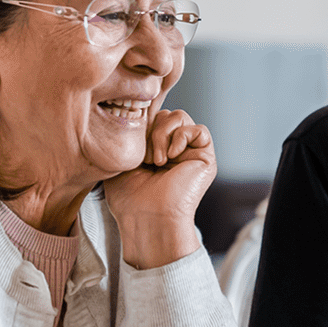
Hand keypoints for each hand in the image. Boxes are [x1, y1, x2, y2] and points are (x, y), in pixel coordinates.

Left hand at [104, 109, 216, 268]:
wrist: (147, 217)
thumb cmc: (130, 197)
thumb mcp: (121, 158)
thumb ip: (129, 133)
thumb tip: (134, 109)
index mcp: (155, 149)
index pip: (152, 116)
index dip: (142, 116)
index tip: (131, 126)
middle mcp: (174, 149)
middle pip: (165, 113)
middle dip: (150, 130)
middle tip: (145, 158)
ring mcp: (190, 152)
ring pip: (180, 116)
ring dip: (162, 135)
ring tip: (157, 161)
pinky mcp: (206, 158)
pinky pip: (198, 130)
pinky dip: (182, 137)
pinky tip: (172, 157)